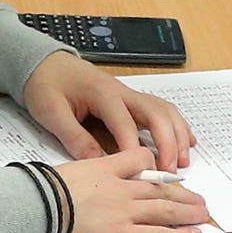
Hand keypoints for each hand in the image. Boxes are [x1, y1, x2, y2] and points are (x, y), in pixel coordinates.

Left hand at [22, 50, 197, 169]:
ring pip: (164, 111)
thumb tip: (97, 162)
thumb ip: (74, 137)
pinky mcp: (130, 99)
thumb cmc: (47, 85)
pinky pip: (161, 110)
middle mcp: (122, 92)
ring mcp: (129, 94)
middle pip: (156, 113)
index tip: (141, 170)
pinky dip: (177, 126)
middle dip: (167, 142)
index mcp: (102, 94)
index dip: (133, 147)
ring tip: (183, 160)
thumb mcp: (51, 112)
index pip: (124, 123)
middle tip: (169, 169)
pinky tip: (187, 141)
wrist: (45, 62)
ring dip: (177, 135)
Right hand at [47, 146, 211, 232]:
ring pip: (166, 209)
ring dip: (188, 213)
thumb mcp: (74, 166)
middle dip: (183, 195)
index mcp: (109, 167)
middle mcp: (123, 188)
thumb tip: (97, 175)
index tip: (166, 176)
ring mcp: (125, 211)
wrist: (39, 205)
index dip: (156, 168)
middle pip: (161, 188)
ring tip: (203, 215)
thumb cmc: (47, 188)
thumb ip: (93, 167)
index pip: (141, 159)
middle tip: (199, 201)